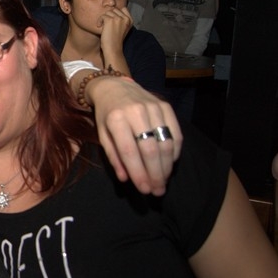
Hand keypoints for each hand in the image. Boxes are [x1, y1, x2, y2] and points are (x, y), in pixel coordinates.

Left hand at [85, 76, 181, 195]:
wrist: (114, 87)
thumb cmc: (106, 115)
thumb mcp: (103, 135)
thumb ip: (114, 156)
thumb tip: (126, 178)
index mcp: (116, 119)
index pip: (129, 151)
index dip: (138, 173)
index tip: (144, 189)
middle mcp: (136, 112)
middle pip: (150, 149)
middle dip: (155, 174)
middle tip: (157, 190)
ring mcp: (153, 107)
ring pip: (165, 142)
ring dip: (166, 166)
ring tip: (163, 181)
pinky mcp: (165, 106)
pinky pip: (175, 133)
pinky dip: (174, 151)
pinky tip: (169, 164)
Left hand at [99, 7, 131, 66]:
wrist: (113, 49)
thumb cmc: (115, 40)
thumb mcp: (123, 29)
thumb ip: (121, 20)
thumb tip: (113, 10)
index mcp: (130, 20)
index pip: (124, 9)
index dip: (116, 13)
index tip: (112, 20)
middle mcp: (126, 18)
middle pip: (114, 9)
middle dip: (109, 16)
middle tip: (106, 25)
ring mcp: (118, 18)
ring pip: (108, 12)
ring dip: (104, 19)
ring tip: (103, 27)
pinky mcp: (110, 20)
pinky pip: (102, 16)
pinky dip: (99, 21)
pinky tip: (100, 27)